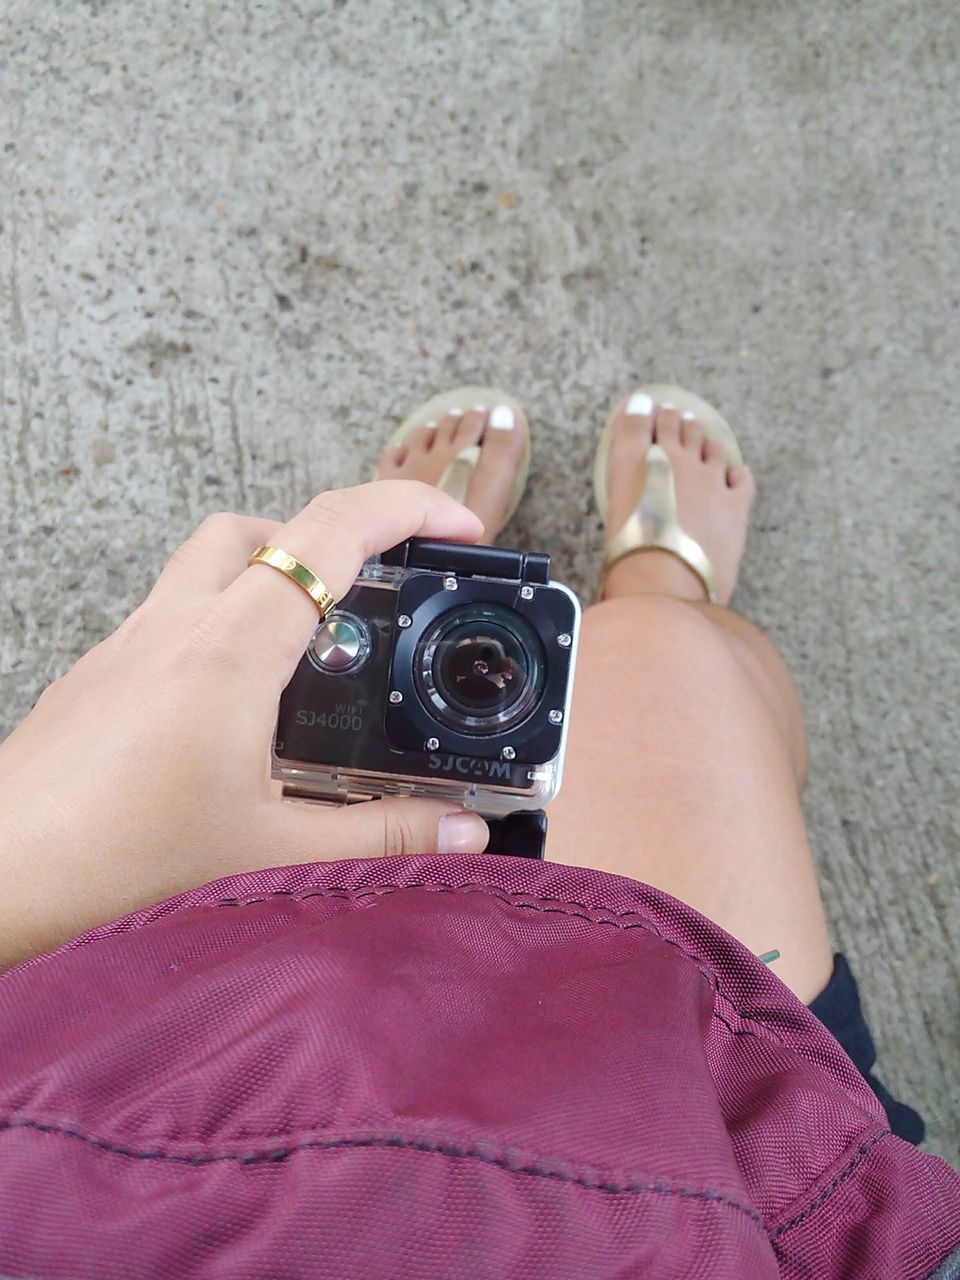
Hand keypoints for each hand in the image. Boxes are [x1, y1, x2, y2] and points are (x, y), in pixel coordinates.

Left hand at [0, 481, 489, 969]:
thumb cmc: (121, 864)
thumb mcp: (274, 854)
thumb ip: (380, 835)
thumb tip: (463, 829)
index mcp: (232, 652)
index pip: (331, 531)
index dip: (407, 510)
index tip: (461, 528)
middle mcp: (177, 627)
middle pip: (264, 527)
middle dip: (335, 535)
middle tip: (385, 586)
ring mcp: (129, 644)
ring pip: (210, 563)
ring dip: (274, 574)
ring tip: (320, 648)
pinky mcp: (100, 674)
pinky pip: (173, 614)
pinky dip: (224, 625)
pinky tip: (241, 710)